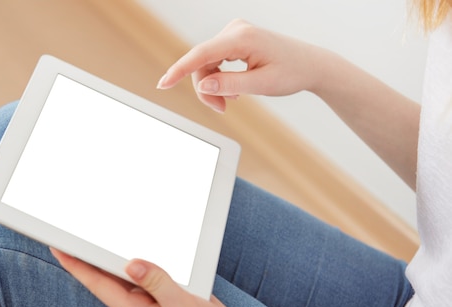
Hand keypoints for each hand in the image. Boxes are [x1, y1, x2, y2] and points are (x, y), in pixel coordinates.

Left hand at [50, 248, 262, 306]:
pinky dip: (141, 262)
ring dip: (113, 258)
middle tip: (70, 233)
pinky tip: (139, 250)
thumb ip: (158, 283)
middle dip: (87, 257)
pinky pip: (149, 277)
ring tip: (96, 236)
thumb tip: (131, 263)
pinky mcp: (170, 301)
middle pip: (107, 279)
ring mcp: (155, 305)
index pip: (98, 284)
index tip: (57, 246)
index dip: (76, 265)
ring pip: (128, 276)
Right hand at [157, 19, 327, 112]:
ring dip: (213, 85)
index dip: (179, 70)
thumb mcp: (261, 84)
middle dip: (206, 88)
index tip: (163, 84)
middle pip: (202, 62)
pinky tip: (234, 89)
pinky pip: (215, 60)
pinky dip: (219, 78)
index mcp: (242, 38)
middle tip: (222, 109)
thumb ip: (230, 85)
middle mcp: (235, 30)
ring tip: (231, 101)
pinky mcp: (234, 39)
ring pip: (206, 63)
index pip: (201, 54)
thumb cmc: (292, 72)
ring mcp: (234, 32)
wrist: (310, 64)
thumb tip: (204, 85)